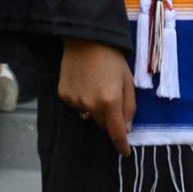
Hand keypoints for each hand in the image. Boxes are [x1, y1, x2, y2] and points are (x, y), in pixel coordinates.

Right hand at [57, 39, 134, 154]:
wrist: (86, 39)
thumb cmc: (112, 59)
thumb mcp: (127, 81)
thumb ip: (128, 107)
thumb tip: (125, 129)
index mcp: (110, 102)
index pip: (116, 133)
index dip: (121, 145)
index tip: (124, 152)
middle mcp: (91, 105)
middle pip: (102, 124)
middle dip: (109, 119)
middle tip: (112, 99)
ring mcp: (75, 101)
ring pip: (89, 115)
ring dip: (95, 109)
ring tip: (96, 87)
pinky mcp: (64, 95)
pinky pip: (77, 106)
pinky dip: (82, 100)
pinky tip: (84, 83)